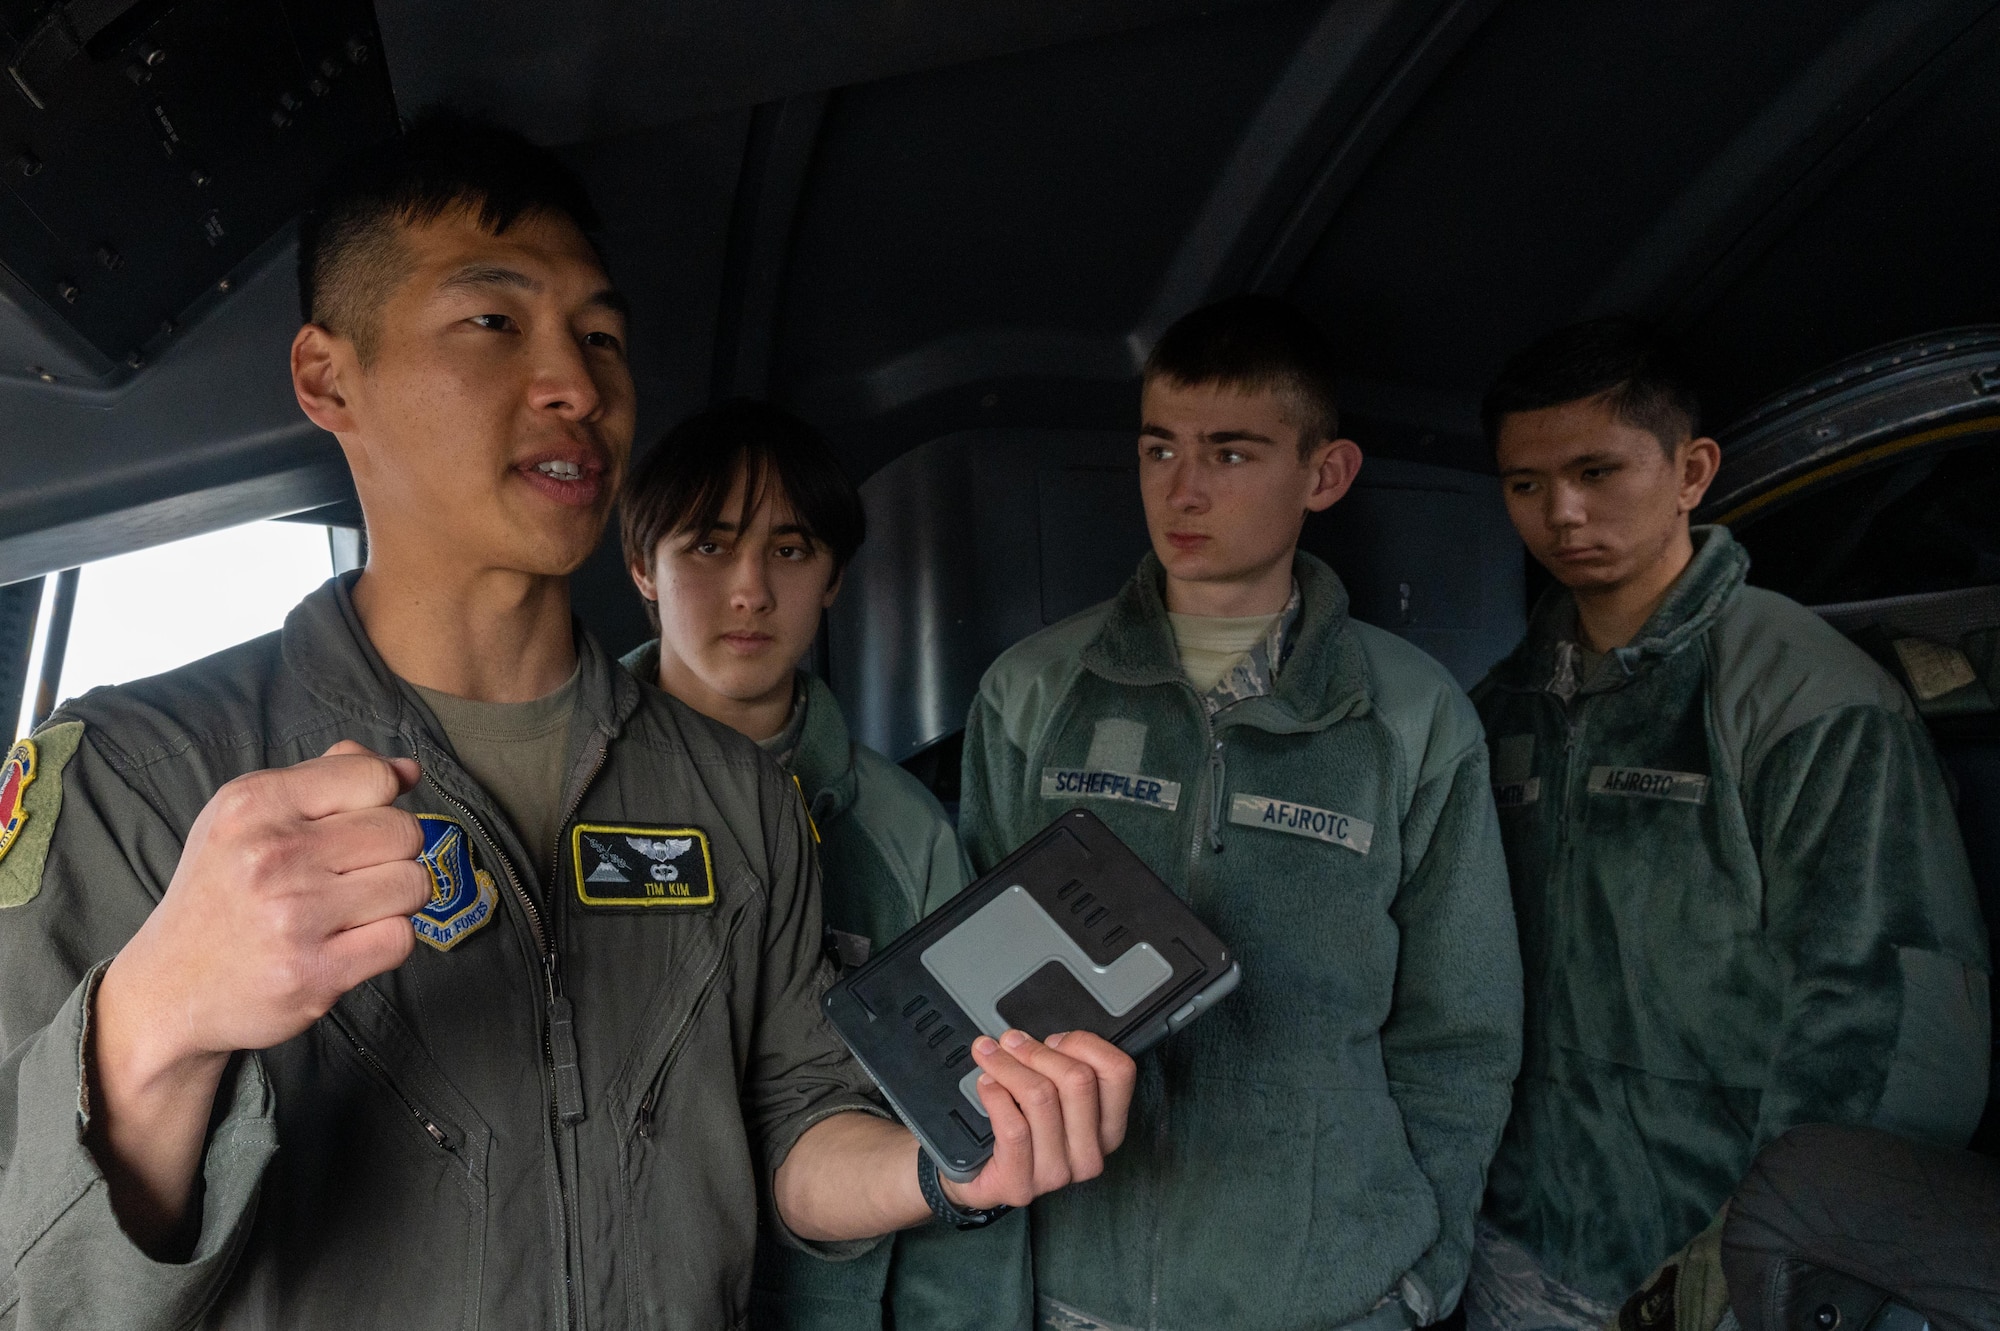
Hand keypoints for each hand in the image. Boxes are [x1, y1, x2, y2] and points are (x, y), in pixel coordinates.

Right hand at [90, 741, 431, 1250]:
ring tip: (355, 916)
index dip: (391, 800)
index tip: (375, 821)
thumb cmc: (220, 899)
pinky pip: (404, 940)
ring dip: (402, 902)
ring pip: (415, 885)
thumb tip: (395, 761)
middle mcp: (269, 857)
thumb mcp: (247, 821)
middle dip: (401, 856)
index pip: (373, 777)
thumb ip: (322, 780)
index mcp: (253, 805)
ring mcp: (291, 918)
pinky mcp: (314, 977)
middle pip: (407, 833)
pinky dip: (391, 946)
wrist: (166, 997)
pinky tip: (350, 954)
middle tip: (365, 880)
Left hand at [938, 1028, 1136, 1211]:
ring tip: (990, 1056)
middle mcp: (1091, 1152)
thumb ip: (1059, 1067)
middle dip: (1038, 1051)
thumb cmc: (1022, 1130)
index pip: (1119, 1071)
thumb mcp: (1053, 1098)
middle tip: (1010, 1042)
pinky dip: (995, 1095)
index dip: (1084, 1044)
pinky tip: (986, 1085)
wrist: (982, 1178)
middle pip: (1078, 1080)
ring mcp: (1058, 1172)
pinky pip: (1013, 1126)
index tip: (1054, 1039)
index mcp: (1108, 1127)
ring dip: (1008, 1066)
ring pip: (1041, 1098)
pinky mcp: (1022, 1183)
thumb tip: (1036, 1035)